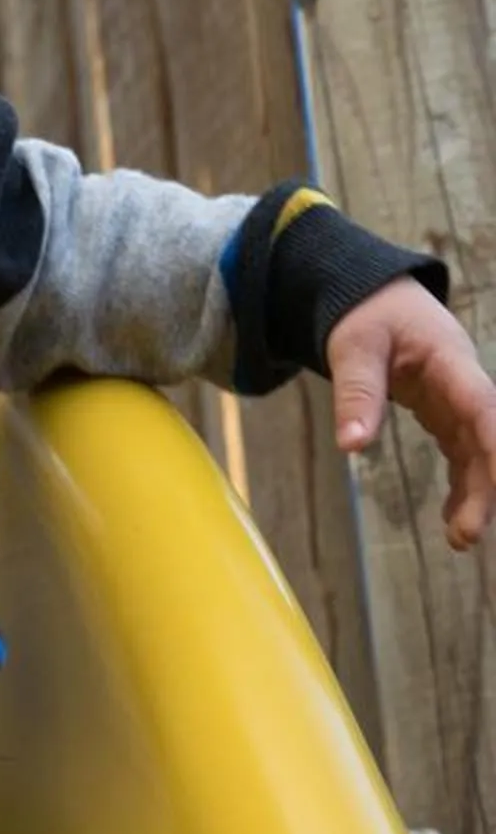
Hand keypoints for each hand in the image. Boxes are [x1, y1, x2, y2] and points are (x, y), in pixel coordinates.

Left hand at [326, 278, 495, 549]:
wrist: (374, 294)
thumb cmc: (366, 313)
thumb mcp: (353, 346)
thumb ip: (357, 392)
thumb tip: (350, 446)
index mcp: (450, 360)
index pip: (482, 407)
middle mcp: (464, 382)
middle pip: (486, 437)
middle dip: (486, 486)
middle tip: (467, 534)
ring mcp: (458, 398)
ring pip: (478, 450)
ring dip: (476, 492)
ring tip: (459, 538)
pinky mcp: (447, 411)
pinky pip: (463, 452)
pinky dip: (462, 483)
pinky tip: (453, 518)